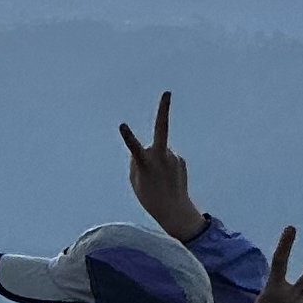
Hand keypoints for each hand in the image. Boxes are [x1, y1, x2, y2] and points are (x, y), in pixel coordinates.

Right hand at [118, 92, 205, 243]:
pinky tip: (165, 179)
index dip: (128, 137)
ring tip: (157, 180)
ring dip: (155, 161)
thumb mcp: (136, 179)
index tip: (122, 125)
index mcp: (146, 164)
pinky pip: (167, 158)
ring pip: (158, 150)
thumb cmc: (149, 197)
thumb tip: (146, 147)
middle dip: (163, 109)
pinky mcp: (180, 160)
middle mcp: (162, 157)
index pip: (135, 148)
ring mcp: (174, 157)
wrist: (174, 210)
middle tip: (167, 92)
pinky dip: (163, 166)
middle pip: (162, 129)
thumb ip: (137, 160)